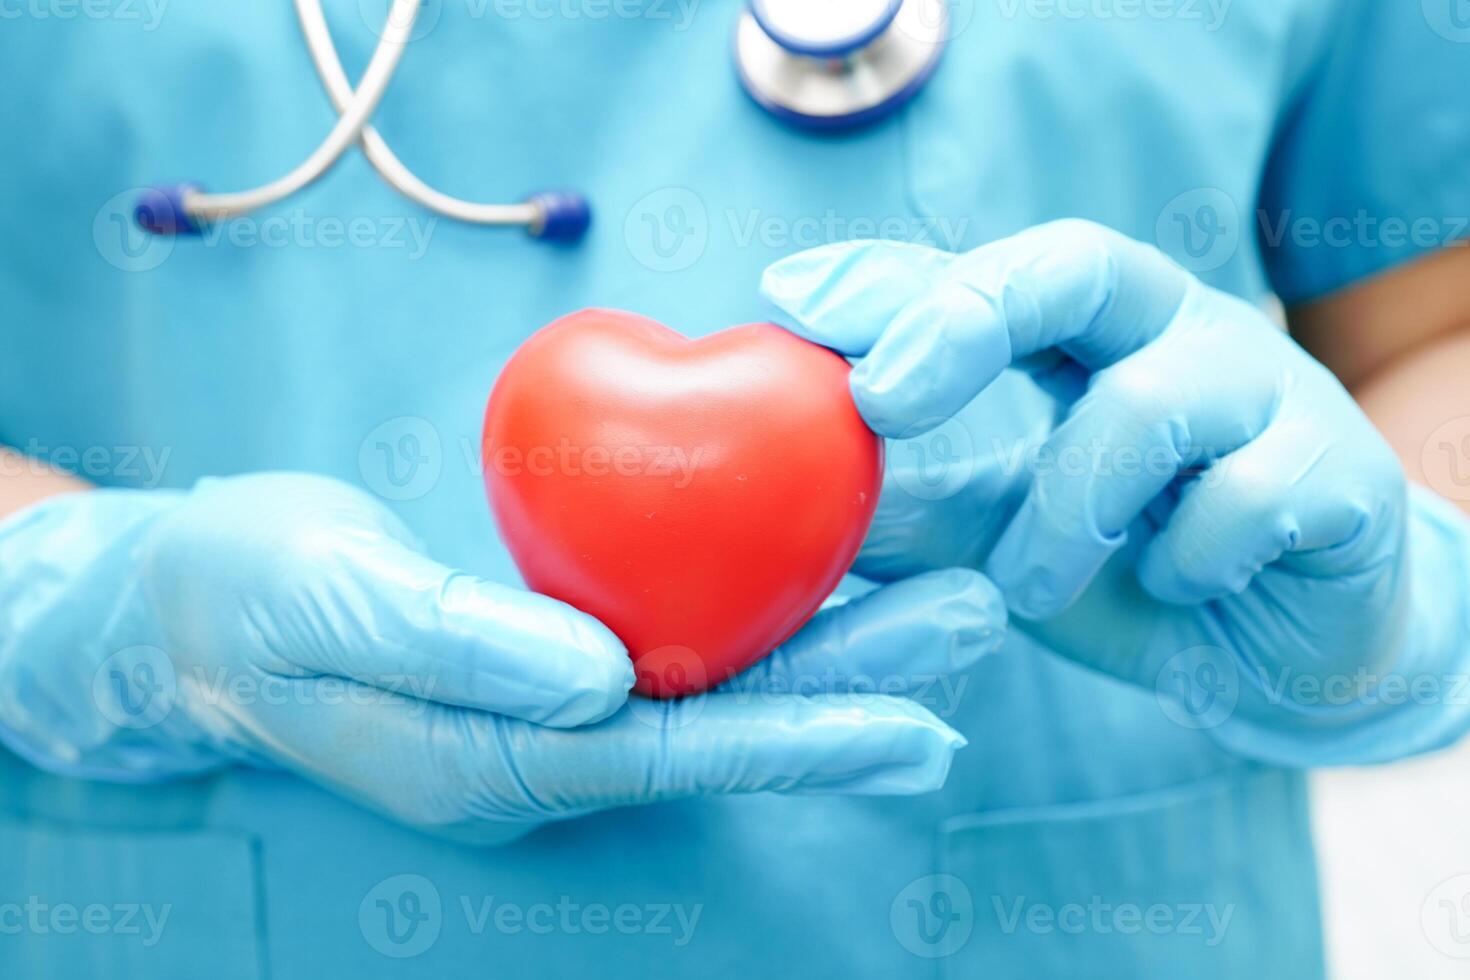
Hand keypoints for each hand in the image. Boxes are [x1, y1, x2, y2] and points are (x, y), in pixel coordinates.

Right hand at [0, 473, 1003, 841]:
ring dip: (838, 646)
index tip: (913, 716)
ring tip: (951, 603)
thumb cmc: (249, 596)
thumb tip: (605, 676)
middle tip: (975, 622)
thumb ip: (462, 646)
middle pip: (727, 719)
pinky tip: (834, 578)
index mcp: (494, 757)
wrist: (197, 599)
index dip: (797, 736)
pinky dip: (764, 610)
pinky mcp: (557, 654)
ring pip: (722, 680)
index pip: (672, 751)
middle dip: (856, 683)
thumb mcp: (330, 606)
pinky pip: (682, 634)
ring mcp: (556, 703)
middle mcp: (548, 744)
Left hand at [762, 222, 1439, 754]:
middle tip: (881, 401)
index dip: (891, 280)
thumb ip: (912, 512)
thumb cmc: (1131, 570)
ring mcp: (1267, 389)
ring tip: (1027, 587)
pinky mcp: (1338, 470)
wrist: (1288, 652)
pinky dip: (1187, 560)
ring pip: (1149, 403)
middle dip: (966, 320)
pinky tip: (1178, 586)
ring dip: (1065, 509)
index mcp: (1091, 333)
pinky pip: (1249, 497)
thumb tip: (786, 492)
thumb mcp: (1003, 536)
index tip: (789, 300)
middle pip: (1080, 264)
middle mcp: (1176, 331)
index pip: (987, 274)